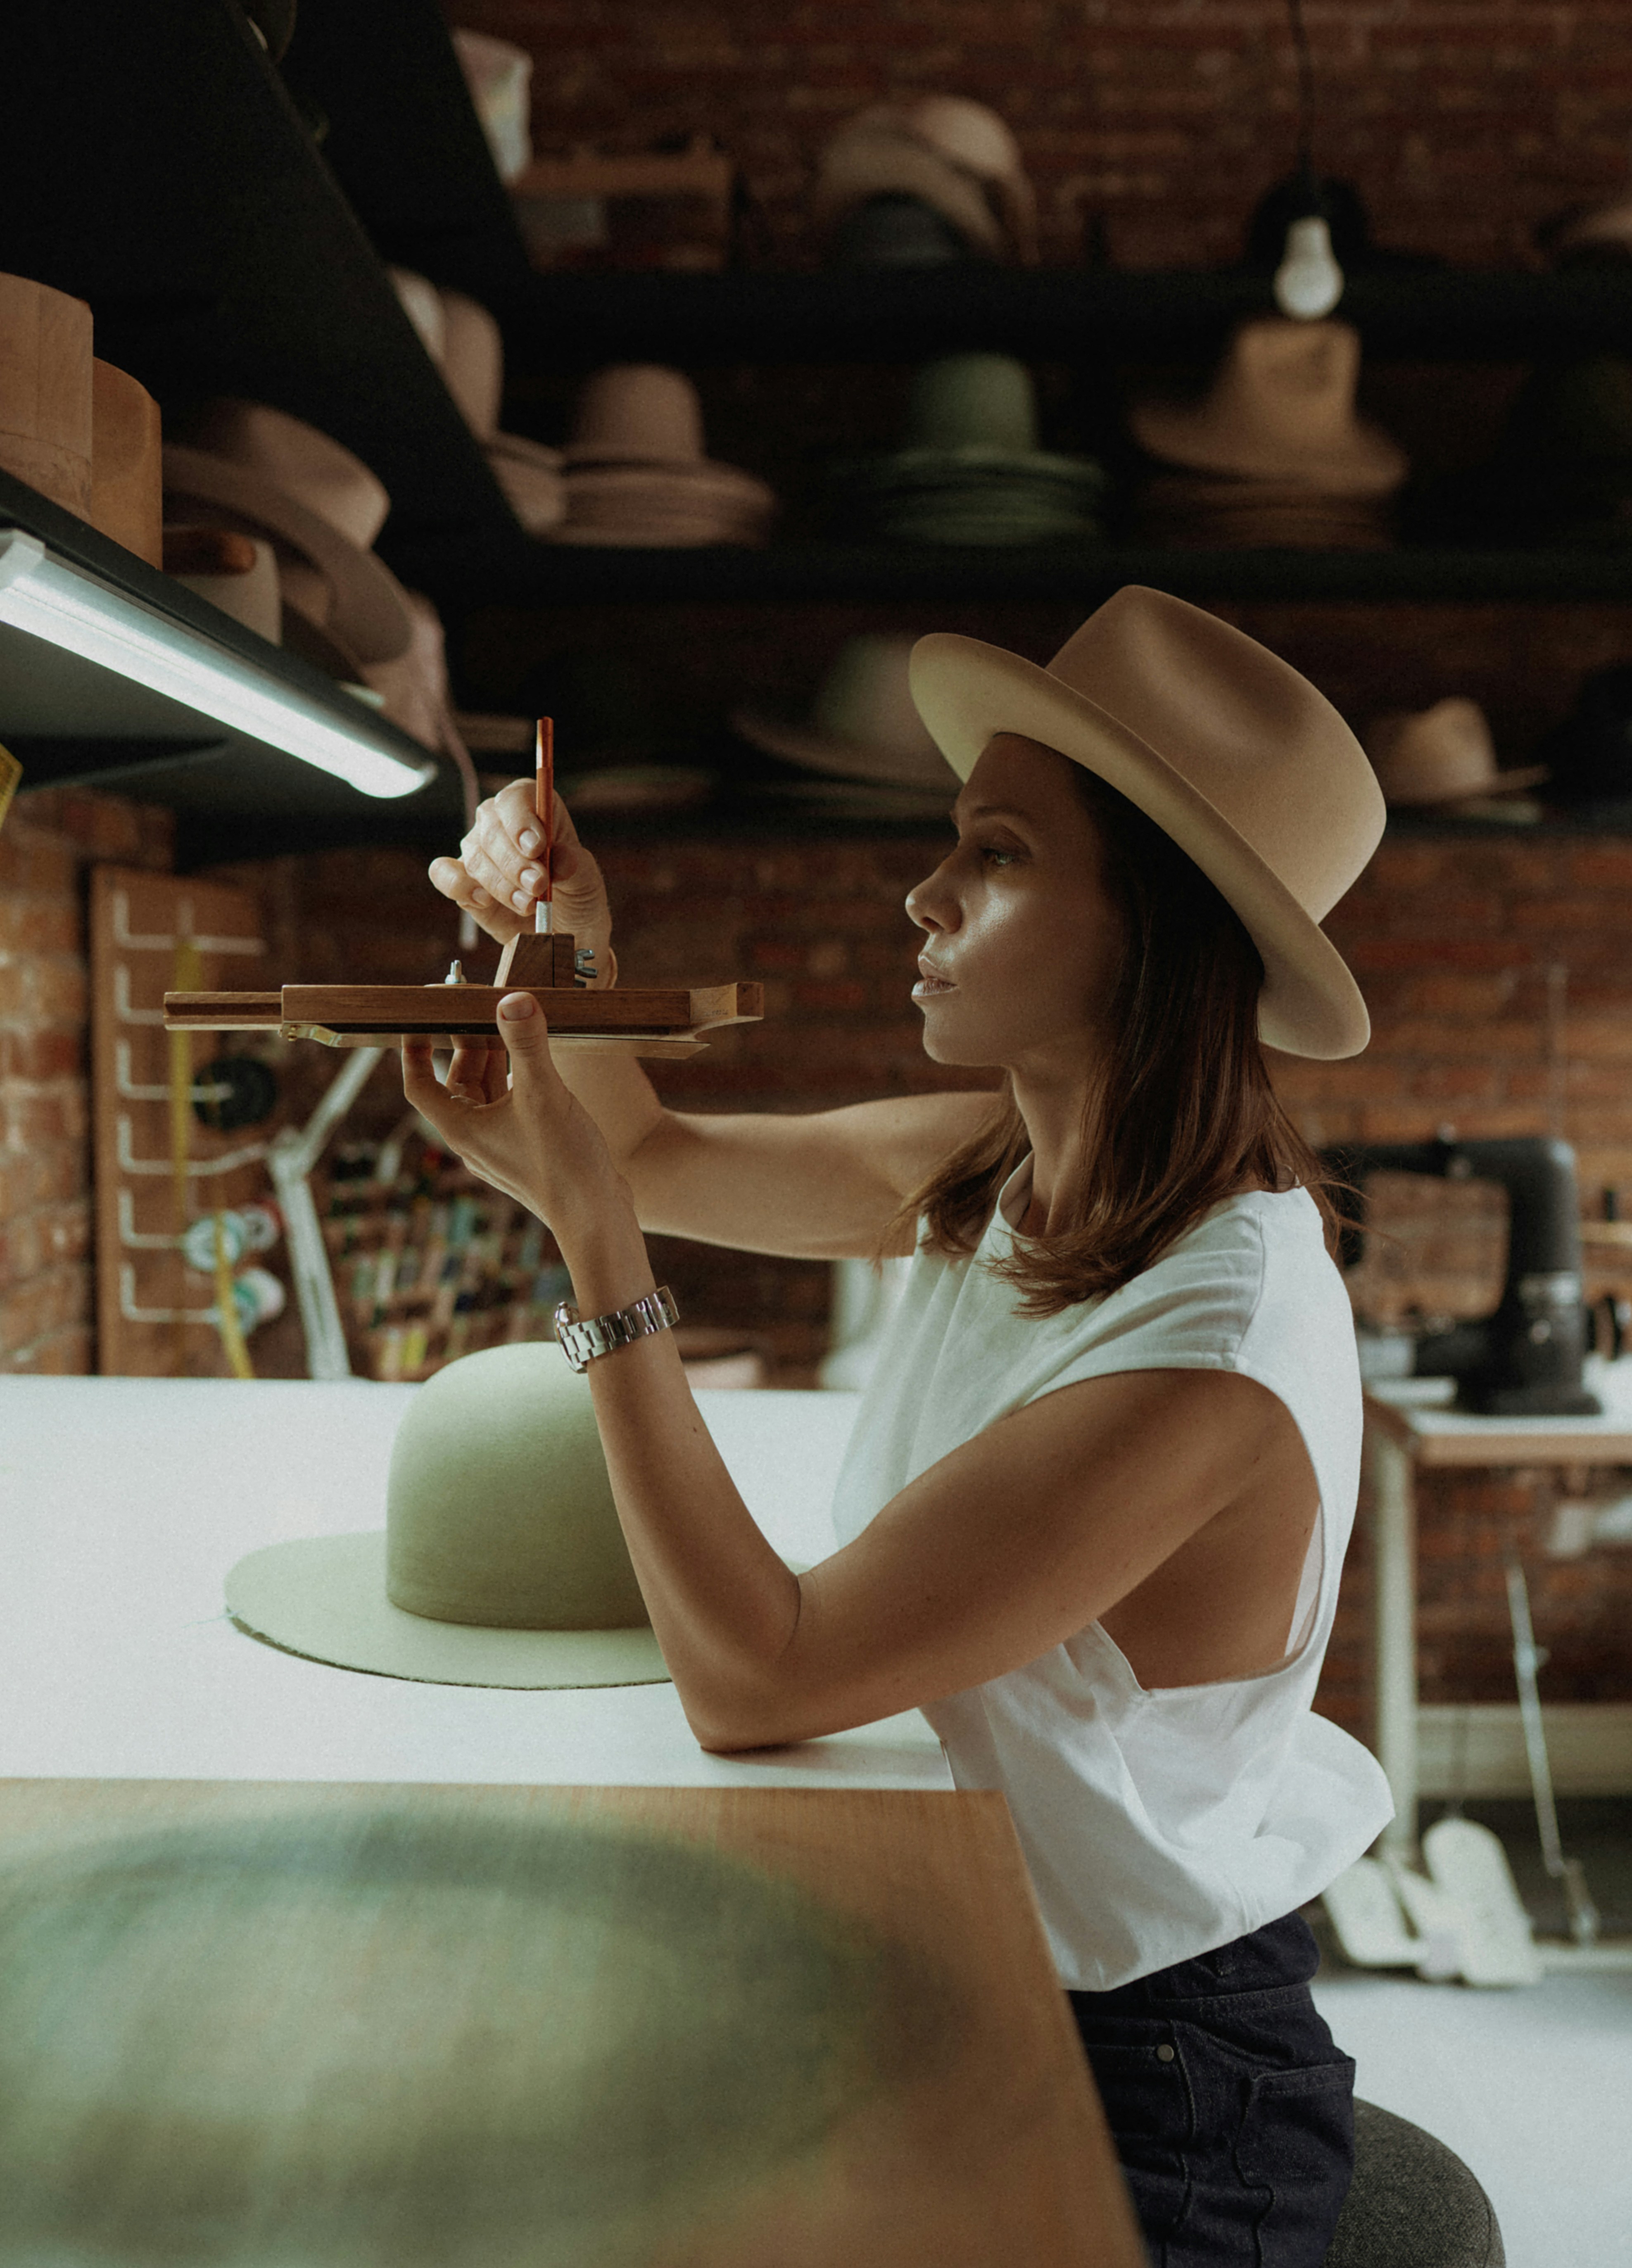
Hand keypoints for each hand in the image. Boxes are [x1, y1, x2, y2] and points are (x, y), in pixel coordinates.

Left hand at [402, 993, 629, 1241]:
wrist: (596, 1218)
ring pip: (486, 1093)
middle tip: (481, 1007)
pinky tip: (536, 1063)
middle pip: (456, 1082)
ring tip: (511, 1026)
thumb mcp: (544, 1094)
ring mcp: (500, 1146)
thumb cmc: (563, 1163)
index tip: (417, 1018)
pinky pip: (510, 1106)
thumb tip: (513, 999)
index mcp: (462, 1128)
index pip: (419, 1084)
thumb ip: (527, 1044)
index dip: (413, 1050)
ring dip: (495, 1060)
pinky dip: (516, 1080)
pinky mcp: (526, 1150)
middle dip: (467, 1044)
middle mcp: (474, 1138)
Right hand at [428, 777, 613, 962]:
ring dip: (500, 884)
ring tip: (528, 906)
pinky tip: (484, 901)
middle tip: (537, 887)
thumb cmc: (576, 898)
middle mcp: (502, 824)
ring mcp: (480, 852)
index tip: (536, 848)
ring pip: (474, 856)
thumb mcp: (587, 882)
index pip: (516, 798)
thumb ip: (573, 867)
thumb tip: (559, 859)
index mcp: (535, 809)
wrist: (563, 933)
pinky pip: (444, 873)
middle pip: (492, 829)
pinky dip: (459, 885)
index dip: (522, 820)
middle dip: (515, 863)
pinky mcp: (464, 881)